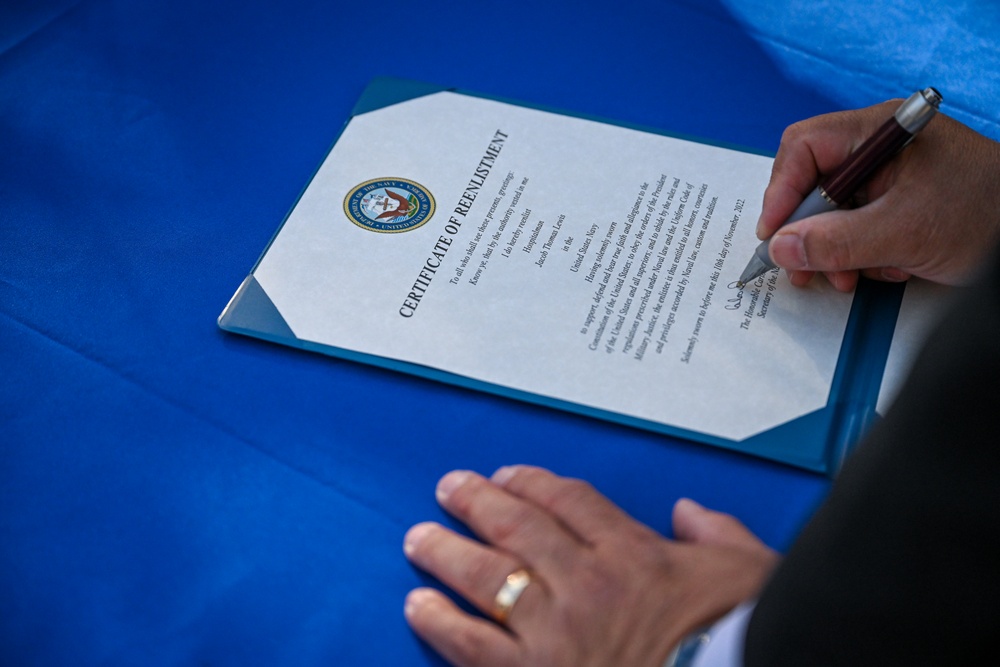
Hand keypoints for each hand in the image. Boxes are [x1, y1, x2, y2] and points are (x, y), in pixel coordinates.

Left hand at [403, 466, 777, 666]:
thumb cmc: (741, 638)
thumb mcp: (751, 574)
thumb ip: (717, 535)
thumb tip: (690, 513)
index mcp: (634, 555)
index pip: (567, 500)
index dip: (530, 481)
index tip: (507, 476)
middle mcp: (586, 585)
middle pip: (516, 527)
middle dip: (476, 502)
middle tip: (448, 488)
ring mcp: (556, 633)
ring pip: (486, 577)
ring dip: (446, 553)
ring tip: (419, 538)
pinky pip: (474, 645)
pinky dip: (442, 624)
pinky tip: (418, 607)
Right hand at [758, 100, 999, 290]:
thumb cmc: (988, 214)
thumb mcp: (904, 232)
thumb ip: (836, 241)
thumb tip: (781, 248)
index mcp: (881, 132)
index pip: (804, 148)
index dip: (781, 191)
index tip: (774, 235)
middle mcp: (881, 150)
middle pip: (813, 184)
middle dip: (808, 231)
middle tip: (803, 268)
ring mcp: (891, 178)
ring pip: (833, 213)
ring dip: (834, 251)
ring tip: (848, 278)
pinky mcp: (899, 205)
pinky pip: (858, 227)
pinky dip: (861, 255)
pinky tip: (885, 269)